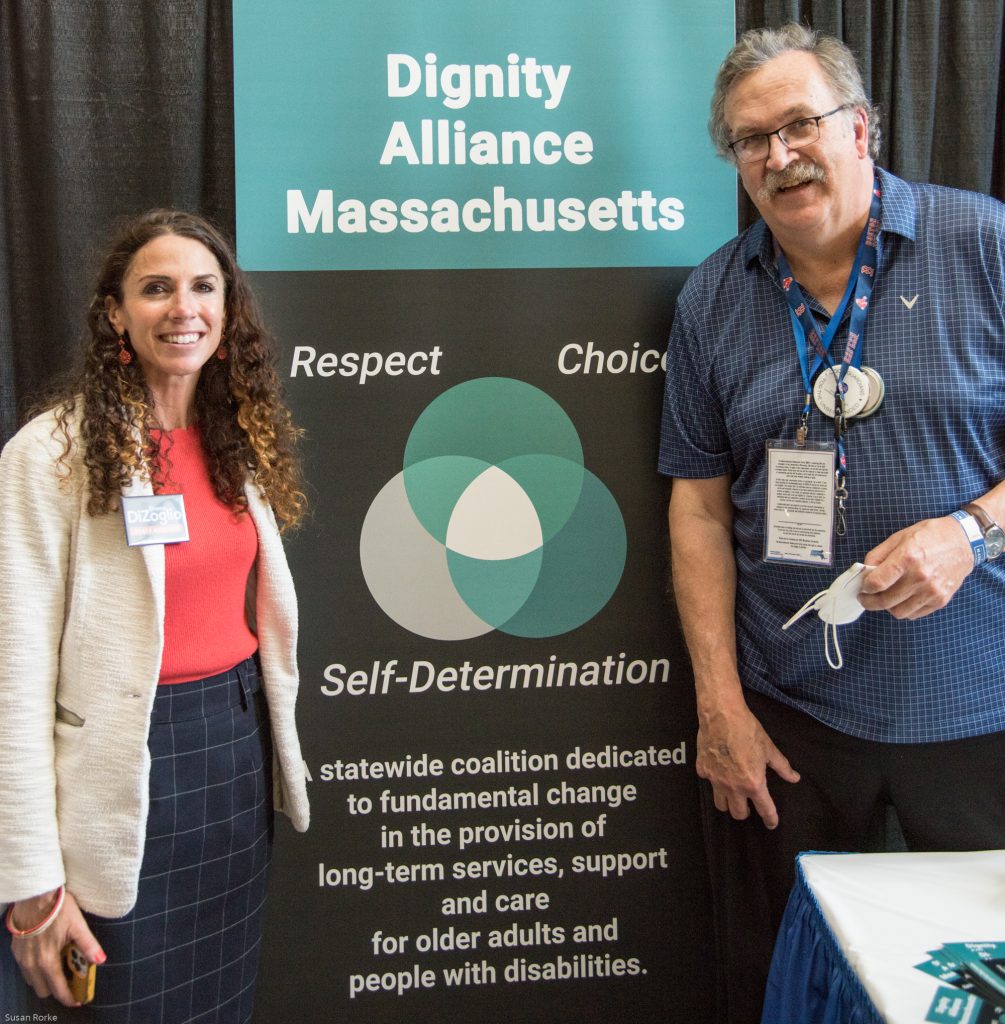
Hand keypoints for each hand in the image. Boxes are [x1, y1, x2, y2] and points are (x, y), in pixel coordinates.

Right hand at [10, 888, 104, 1006]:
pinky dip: (36, 969)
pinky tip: (46, 956)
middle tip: (70, 978)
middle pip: (43, 989)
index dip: (68, 998)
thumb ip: (88, 945)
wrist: (35, 895)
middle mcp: (32, 964)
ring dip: (45, 979)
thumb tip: (101, 959)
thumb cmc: (58, 908)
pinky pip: (25, 969)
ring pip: (32, 981)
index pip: (57, 989)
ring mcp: (22, 958)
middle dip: (56, 988)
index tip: (77, 1000)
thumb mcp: (78, 925)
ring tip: (59, 966)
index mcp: (48, 961)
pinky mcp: (16, 950)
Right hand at [696, 700, 799, 828]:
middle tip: (749, 804)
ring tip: (733, 794)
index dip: (771, 819)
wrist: (721, 715)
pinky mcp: (702, 770)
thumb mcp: (769, 749)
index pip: (765, 810)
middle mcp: (734, 787)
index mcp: (753, 783)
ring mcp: (716, 780)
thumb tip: (794, 778)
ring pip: (721, 805)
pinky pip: (709, 783)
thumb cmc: (747, 730)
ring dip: (728, 803)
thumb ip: (782, 767)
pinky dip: (715, 781)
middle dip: (746, 813)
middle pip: (738, 814)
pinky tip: (719, 771)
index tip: (772, 824)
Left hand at [858, 516, 973, 618]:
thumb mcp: (899, 537)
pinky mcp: (941, 600)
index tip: (863, 586)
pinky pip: (914, 614)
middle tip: (865, 597)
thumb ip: (878, 556)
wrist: (963, 541)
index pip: (877, 583)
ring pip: (899, 612)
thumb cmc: (930, 536)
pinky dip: (904, 609)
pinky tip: (902, 598)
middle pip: (885, 601)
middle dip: (869, 602)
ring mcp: (932, 591)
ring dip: (887, 607)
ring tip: (884, 597)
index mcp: (908, 558)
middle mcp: (920, 577)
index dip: (865, 587)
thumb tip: (864, 573)